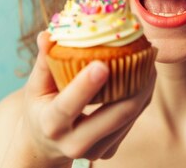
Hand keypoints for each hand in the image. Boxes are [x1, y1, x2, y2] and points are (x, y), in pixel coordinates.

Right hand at [4, 31, 155, 166]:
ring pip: (130, 116)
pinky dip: (142, 96)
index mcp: (51, 125)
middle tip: (145, 52)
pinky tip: (146, 73)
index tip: (102, 64)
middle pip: (115, 115)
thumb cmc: (40, 106)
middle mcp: (74, 143)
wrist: (44, 144)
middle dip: (136, 84)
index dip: (85, 86)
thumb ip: (44, 61)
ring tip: (149, 57)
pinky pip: (132, 120)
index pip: (68, 106)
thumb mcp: (35, 86)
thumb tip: (47, 34)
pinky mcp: (109, 150)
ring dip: (144, 87)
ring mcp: (95, 151)